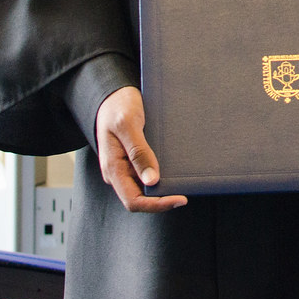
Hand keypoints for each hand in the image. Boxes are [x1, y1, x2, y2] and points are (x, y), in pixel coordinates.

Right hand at [95, 86, 187, 212]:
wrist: (112, 94)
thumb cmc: (117, 106)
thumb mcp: (128, 124)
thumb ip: (138, 152)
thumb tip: (151, 181)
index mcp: (113, 168)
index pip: (133, 201)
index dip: (157, 205)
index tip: (180, 199)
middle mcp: (118, 171)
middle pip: (140, 197)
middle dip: (162, 198)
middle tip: (186, 190)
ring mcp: (124, 166)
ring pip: (144, 187)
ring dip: (162, 187)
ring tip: (183, 180)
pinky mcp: (131, 158)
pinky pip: (146, 173)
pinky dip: (160, 175)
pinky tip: (174, 168)